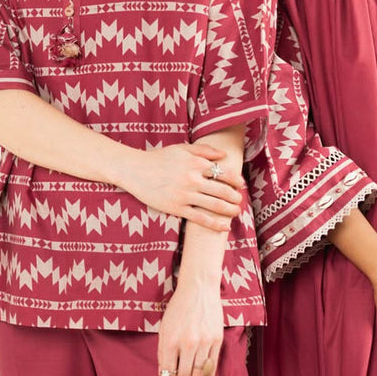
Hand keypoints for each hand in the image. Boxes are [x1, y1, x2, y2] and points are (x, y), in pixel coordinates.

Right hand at [119, 142, 243, 230]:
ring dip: (230, 210)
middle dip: (235, 197)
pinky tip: (224, 226)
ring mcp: (185, 195)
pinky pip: (200, 218)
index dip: (236, 180)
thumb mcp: (182, 148)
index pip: (224, 173)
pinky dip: (215, 223)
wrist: (135, 170)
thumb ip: (204, 150)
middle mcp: (193, 179)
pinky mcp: (177, 208)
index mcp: (196, 163)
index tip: (241, 185)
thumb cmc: (159, 158)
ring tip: (236, 212)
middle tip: (240, 200)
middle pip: (223, 191)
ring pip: (215, 206)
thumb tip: (223, 155)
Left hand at [158, 280, 223, 375]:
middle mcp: (187, 343)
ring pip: (199, 375)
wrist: (198, 289)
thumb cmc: (178, 309)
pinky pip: (212, 365)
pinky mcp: (216, 340)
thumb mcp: (164, 328)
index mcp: (170, 341)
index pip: (168, 373)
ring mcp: (204, 342)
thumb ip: (165, 351)